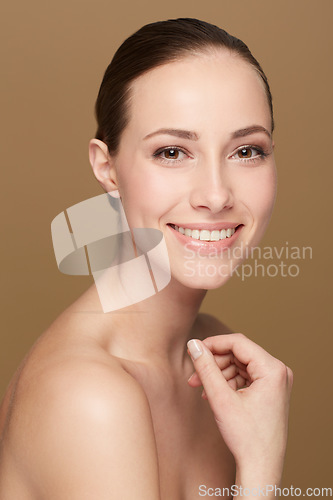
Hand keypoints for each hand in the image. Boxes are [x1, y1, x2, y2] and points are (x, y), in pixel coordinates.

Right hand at [187, 334, 292, 484]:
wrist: (261, 468)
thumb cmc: (246, 438)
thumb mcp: (221, 399)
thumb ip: (206, 368)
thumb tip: (194, 344)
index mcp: (273, 370)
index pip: (238, 343)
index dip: (213, 344)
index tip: (193, 350)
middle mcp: (279, 372)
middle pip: (239, 354)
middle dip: (214, 363)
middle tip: (194, 374)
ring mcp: (276, 382)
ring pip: (240, 365)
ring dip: (219, 374)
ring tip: (201, 388)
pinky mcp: (271, 390)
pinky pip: (246, 376)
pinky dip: (228, 382)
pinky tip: (213, 393)